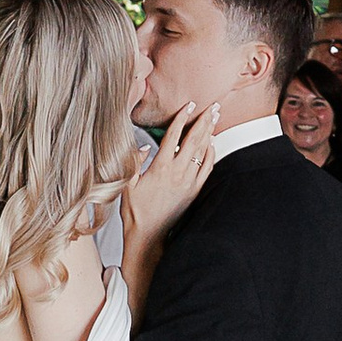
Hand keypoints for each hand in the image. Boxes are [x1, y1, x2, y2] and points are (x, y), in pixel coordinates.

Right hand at [124, 98, 217, 245]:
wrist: (148, 236)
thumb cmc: (135, 212)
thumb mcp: (127, 184)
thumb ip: (134, 162)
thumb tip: (143, 146)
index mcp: (160, 168)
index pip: (173, 136)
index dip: (182, 117)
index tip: (189, 104)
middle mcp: (177, 173)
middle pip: (194, 140)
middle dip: (204, 120)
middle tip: (212, 106)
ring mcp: (188, 183)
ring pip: (203, 152)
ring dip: (209, 133)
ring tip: (215, 118)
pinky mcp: (194, 192)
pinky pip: (207, 168)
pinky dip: (211, 154)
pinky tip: (212, 144)